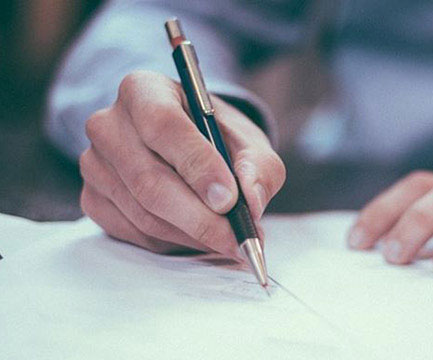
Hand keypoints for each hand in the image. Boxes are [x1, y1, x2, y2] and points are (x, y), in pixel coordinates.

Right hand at [80, 71, 284, 255]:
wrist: (189, 147)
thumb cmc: (218, 138)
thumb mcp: (249, 142)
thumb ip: (258, 166)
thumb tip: (251, 200)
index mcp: (144, 90)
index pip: (163, 125)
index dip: (197, 165)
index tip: (229, 199)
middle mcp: (109, 124)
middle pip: (149, 180)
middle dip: (200, 217)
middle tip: (237, 238)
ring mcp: (94, 164)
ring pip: (144, 213)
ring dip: (192, 234)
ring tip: (229, 240)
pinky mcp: (93, 199)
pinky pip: (134, 233)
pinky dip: (174, 242)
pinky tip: (199, 237)